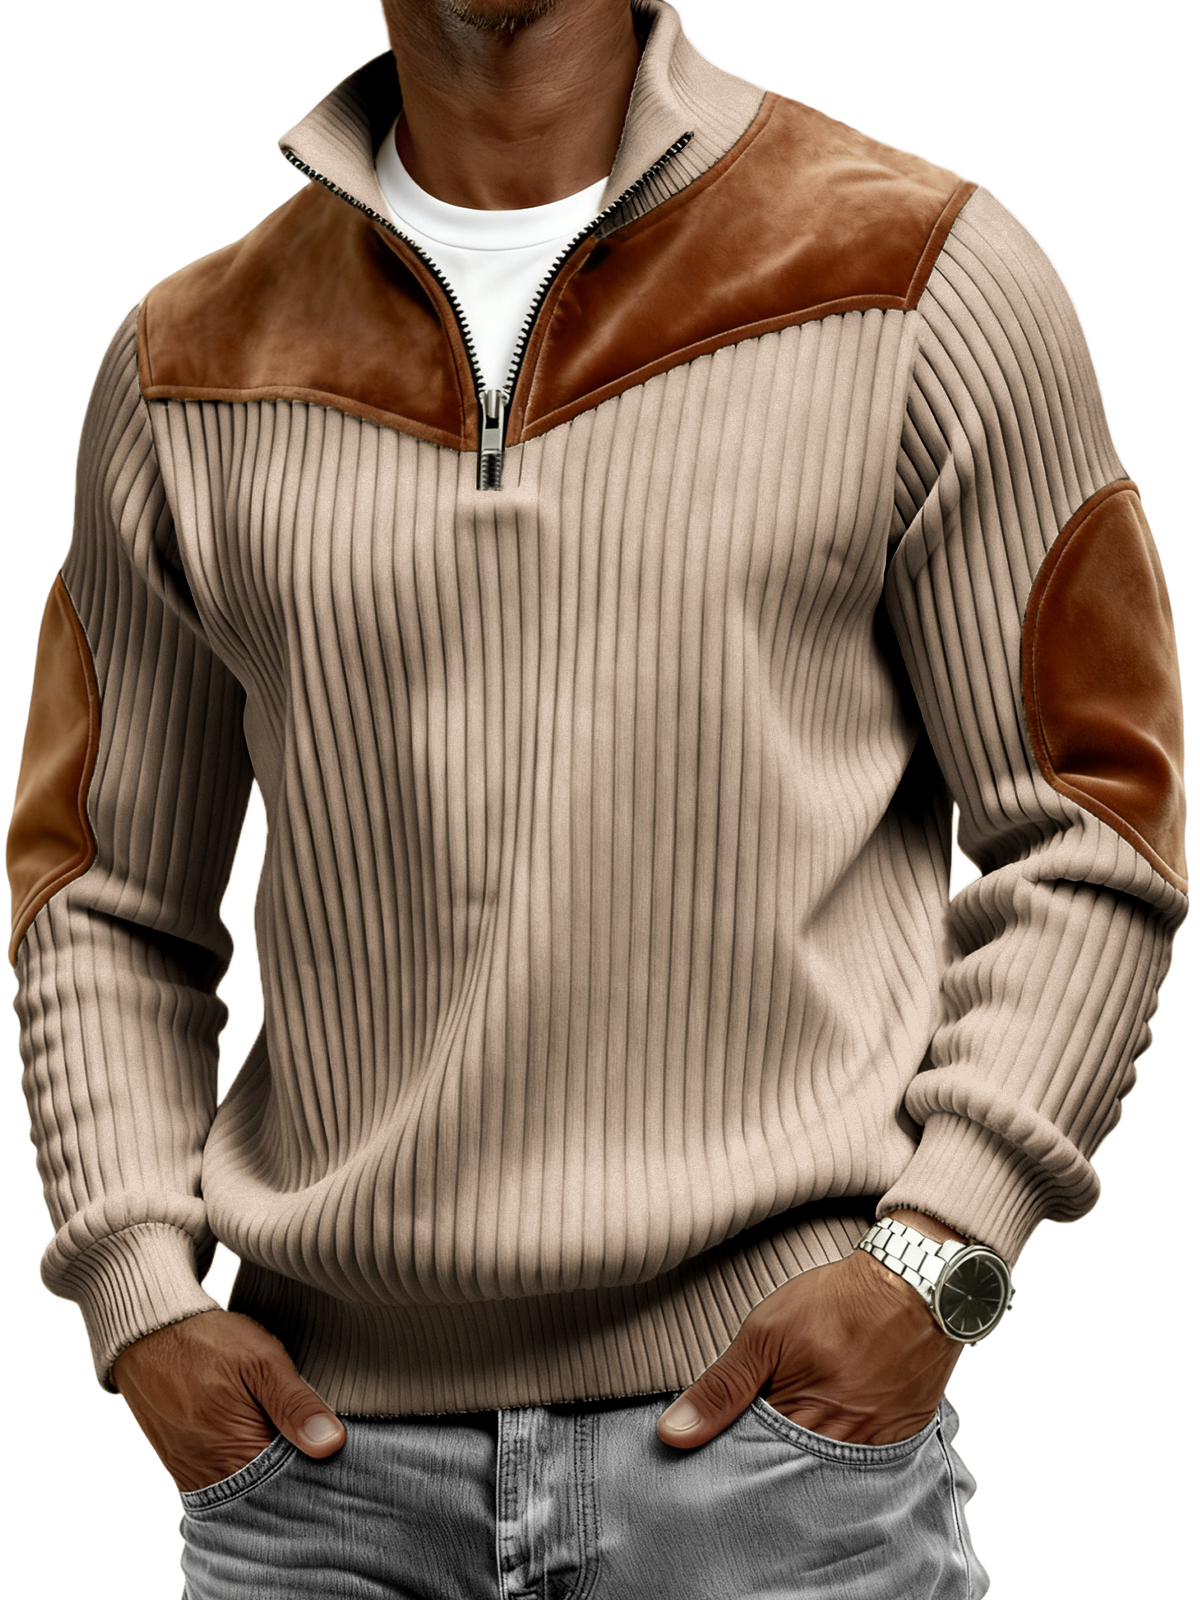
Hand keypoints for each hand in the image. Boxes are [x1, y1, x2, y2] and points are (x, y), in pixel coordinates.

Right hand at [111, 1309, 346, 1490]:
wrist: (150, 1334)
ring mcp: (195, 1477)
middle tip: (322, 1441)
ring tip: (296, 1439)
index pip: (294, 1488)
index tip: (343, 1451)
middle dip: (300, 1474)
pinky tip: (268, 1442)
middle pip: (272, 1497)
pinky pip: (227, 1482)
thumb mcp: (261, 1362)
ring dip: (276, 1472)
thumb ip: (296, 1404)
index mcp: (236, 1459)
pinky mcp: (185, 1468)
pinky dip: (251, 1468)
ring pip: (251, 1491)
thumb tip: (331, 1444)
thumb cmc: (207, 1343)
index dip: (322, 1471)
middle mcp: (212, 1481)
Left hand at [657, 1229, 962, 1448]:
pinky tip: (822, 1447)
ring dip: (798, 1468)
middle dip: (762, 1474)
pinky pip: (859, 1470)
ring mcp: (872, 1450)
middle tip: (742, 1464)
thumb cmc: (838, 1303)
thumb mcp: (766, 1334)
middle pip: (787, 1480)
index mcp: (800, 1425)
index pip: (749, 1470)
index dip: (727, 1464)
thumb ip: (722, 1388)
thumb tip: (673, 1434)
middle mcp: (839, 1450)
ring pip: (821, 1478)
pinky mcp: (897, 1442)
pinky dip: (837, 1463)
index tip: (707, 1463)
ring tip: (779, 1453)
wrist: (916, 1286)